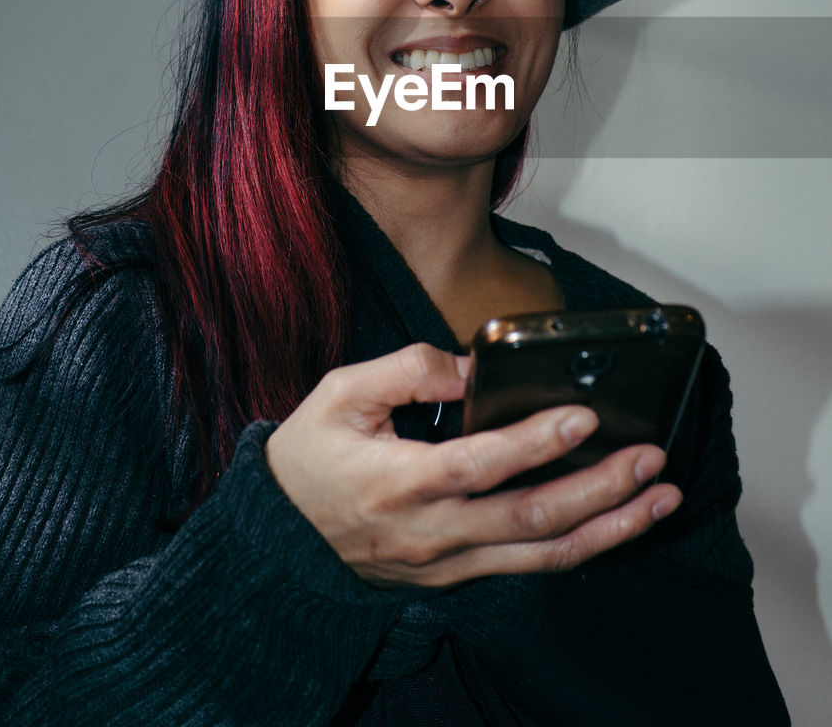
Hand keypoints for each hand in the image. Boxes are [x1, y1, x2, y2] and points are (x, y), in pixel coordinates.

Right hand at [265, 343, 682, 587]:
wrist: (281, 535)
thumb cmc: (311, 457)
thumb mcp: (341, 393)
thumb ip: (407, 369)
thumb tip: (469, 366)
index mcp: (401, 482)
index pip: (481, 464)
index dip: (535, 442)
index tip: (583, 416)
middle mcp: (433, 532)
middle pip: (530, 519)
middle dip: (600, 490)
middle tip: (650, 460)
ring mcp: (448, 562)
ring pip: (541, 555)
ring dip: (608, 529)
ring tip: (659, 500)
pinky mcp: (457, 574)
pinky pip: (527, 565)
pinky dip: (578, 546)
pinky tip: (615, 523)